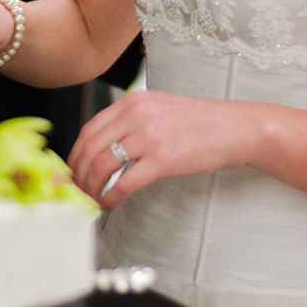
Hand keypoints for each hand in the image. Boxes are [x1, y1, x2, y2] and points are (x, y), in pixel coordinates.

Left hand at [68, 88, 245, 208]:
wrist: (234, 128)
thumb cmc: (200, 122)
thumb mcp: (159, 107)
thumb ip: (132, 120)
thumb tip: (105, 145)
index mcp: (133, 101)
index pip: (90, 128)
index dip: (76, 153)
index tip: (72, 169)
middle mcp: (136, 115)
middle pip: (90, 147)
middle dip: (78, 173)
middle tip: (75, 190)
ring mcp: (149, 137)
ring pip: (101, 165)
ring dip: (90, 187)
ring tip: (91, 199)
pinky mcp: (162, 160)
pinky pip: (124, 183)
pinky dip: (110, 197)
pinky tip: (109, 204)